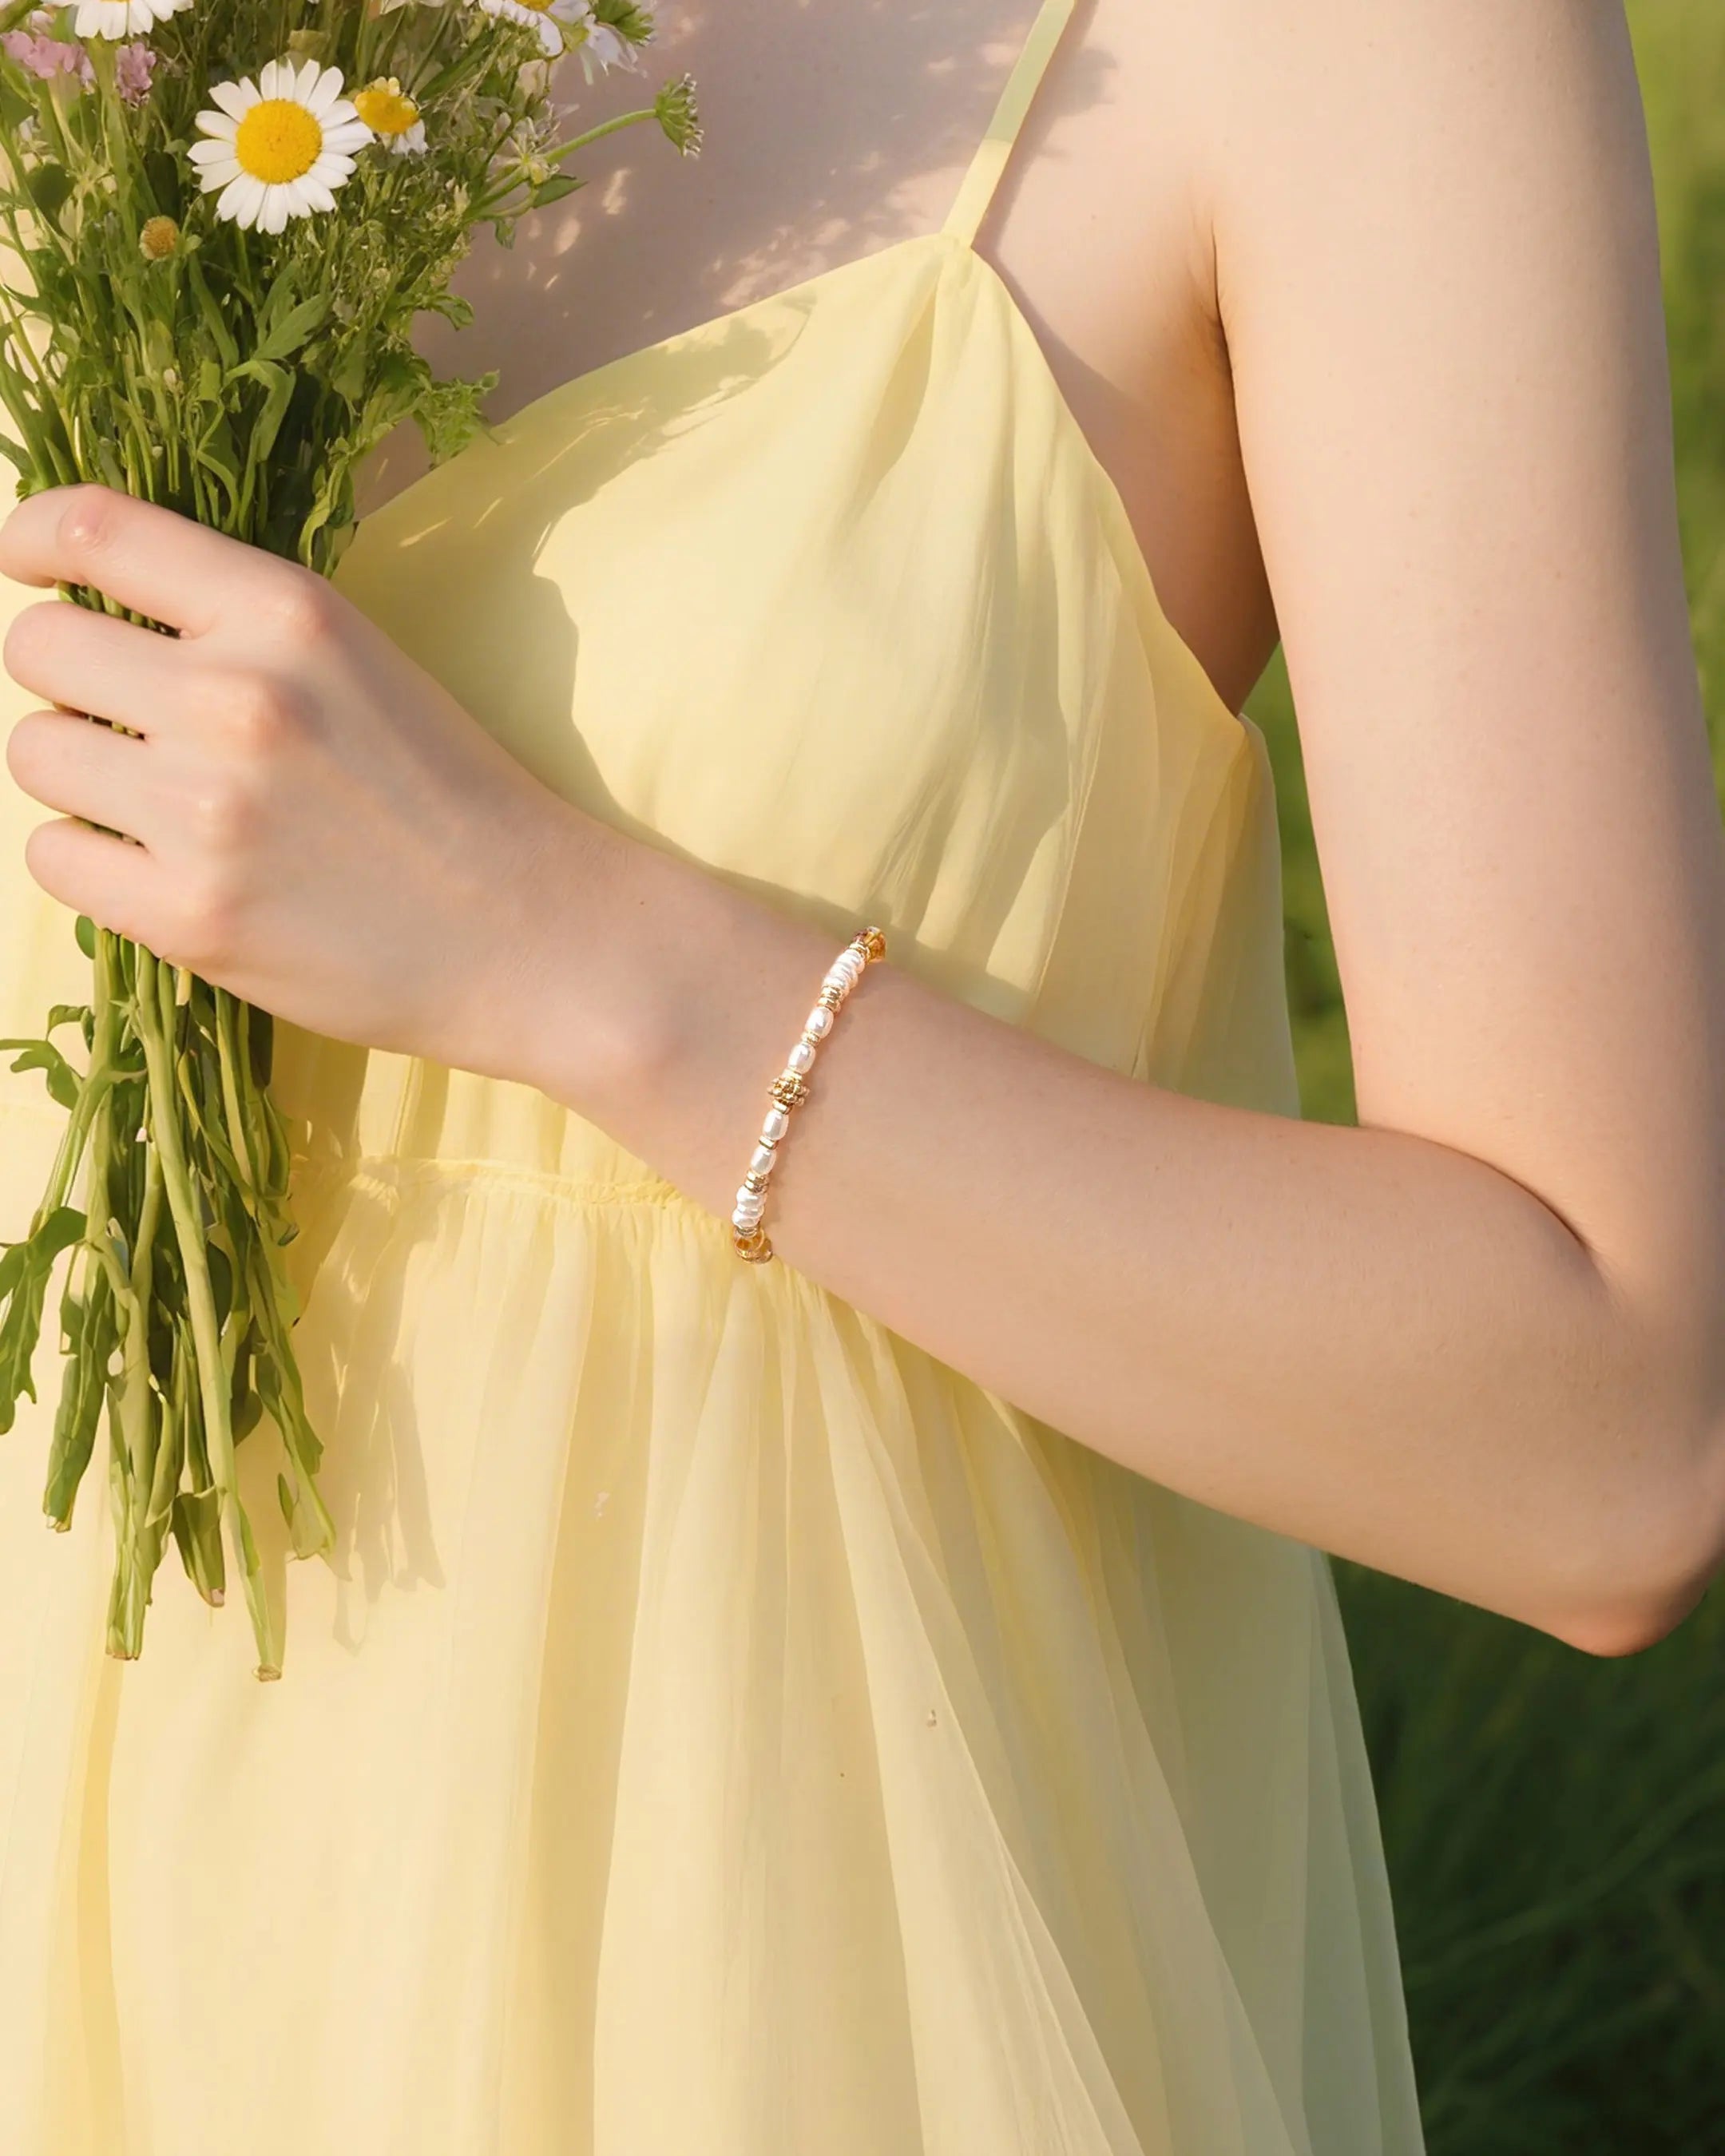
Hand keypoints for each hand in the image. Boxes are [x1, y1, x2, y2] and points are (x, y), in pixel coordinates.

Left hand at [0, 484, 593, 1073]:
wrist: (534, 936)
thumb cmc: (453, 795)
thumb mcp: (365, 662)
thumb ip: (242, 624)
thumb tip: (94, 603)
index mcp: (288, 614)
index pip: (97, 529)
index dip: (34, 538)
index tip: (26, 562)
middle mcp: (236, 698)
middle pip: (40, 646)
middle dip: (68, 676)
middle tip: (126, 718)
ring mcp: (207, 812)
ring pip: (36, 752)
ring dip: (79, 771)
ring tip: (157, 803)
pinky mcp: (190, 915)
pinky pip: (52, 858)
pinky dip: (91, 860)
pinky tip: (162, 868)